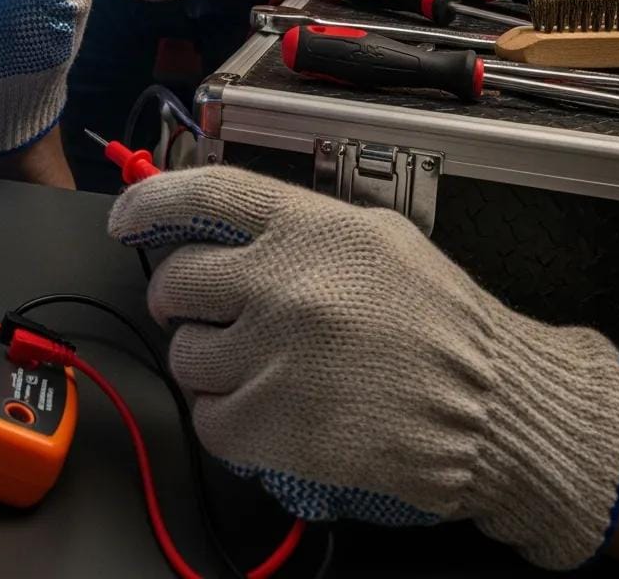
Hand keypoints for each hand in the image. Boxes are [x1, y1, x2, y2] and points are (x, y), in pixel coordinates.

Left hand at [109, 165, 618, 569]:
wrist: (492, 405)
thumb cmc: (438, 321)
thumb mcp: (373, 238)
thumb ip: (294, 227)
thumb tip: (216, 227)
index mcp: (307, 228)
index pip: (202, 194)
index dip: (148, 202)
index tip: (126, 216)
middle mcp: (281, 283)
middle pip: (173, 283)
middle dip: (180, 301)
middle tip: (210, 314)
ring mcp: (273, 355)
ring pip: (184, 357)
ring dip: (209, 365)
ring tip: (261, 368)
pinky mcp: (272, 424)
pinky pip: (207, 419)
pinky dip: (228, 419)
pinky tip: (271, 410)